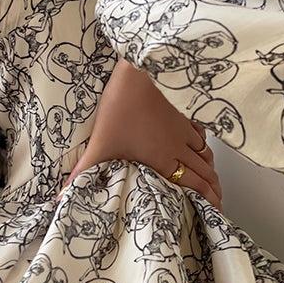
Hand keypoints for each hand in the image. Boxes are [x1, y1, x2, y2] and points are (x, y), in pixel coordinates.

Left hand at [58, 58, 222, 209]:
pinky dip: (204, 143)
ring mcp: (184, 129)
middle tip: (219, 201)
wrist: (141, 71)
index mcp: (162, 160)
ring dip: (211, 168)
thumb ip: (85, 171)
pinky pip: (200, 133)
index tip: (216, 211)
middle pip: (204, 172)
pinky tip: (202, 144)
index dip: (207, 199)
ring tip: (214, 179)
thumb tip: (64, 194)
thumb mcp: (101, 143)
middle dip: (214, 189)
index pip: (192, 185)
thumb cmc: (123, 106)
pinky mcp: (185, 111)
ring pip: (205, 153)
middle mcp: (179, 148)